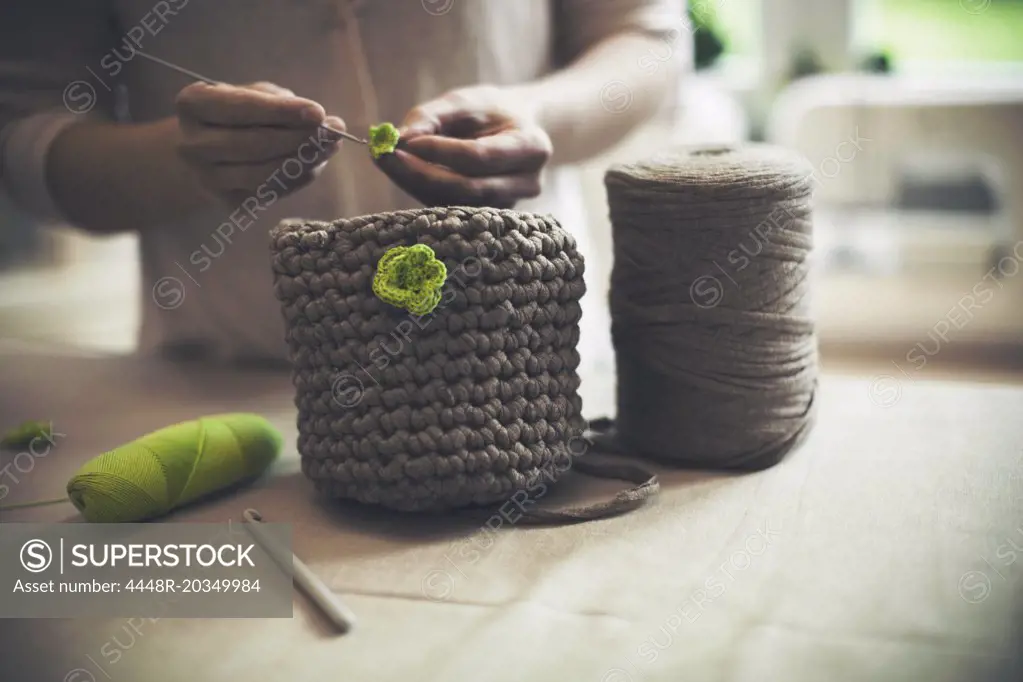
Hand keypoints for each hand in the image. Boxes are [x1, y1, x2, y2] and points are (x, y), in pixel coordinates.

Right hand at [174, 81, 344, 204]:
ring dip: (305, 161)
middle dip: (301, 138)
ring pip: (264, 174)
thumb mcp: (253, 94)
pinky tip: (315, 163)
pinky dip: (298, 178)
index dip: (282, 111)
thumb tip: (323, 122)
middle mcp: (192, 144)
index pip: (240, 108)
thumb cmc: (237, 114)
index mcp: (193, 104)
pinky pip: (272, 192)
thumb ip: (281, 103)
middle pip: (254, 144)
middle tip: (335, 130)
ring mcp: (207, 178)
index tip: (318, 112)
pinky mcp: (228, 203)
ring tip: (331, 145)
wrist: (208, 153)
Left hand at [375, 85, 551, 208]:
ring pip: (456, 202)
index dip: (441, 152)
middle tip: (384, 156)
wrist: (517, 129)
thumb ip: (432, 116)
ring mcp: (509, 205)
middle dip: (421, 173)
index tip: (406, 141)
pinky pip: (450, 208)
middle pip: (468, 187)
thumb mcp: (465, 101)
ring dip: (416, 183)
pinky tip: (402, 172)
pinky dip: (422, 190)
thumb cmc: (491, 111)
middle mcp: (527, 183)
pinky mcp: (488, 216)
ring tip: (387, 159)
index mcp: (531, 147)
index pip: (480, 157)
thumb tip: (400, 139)